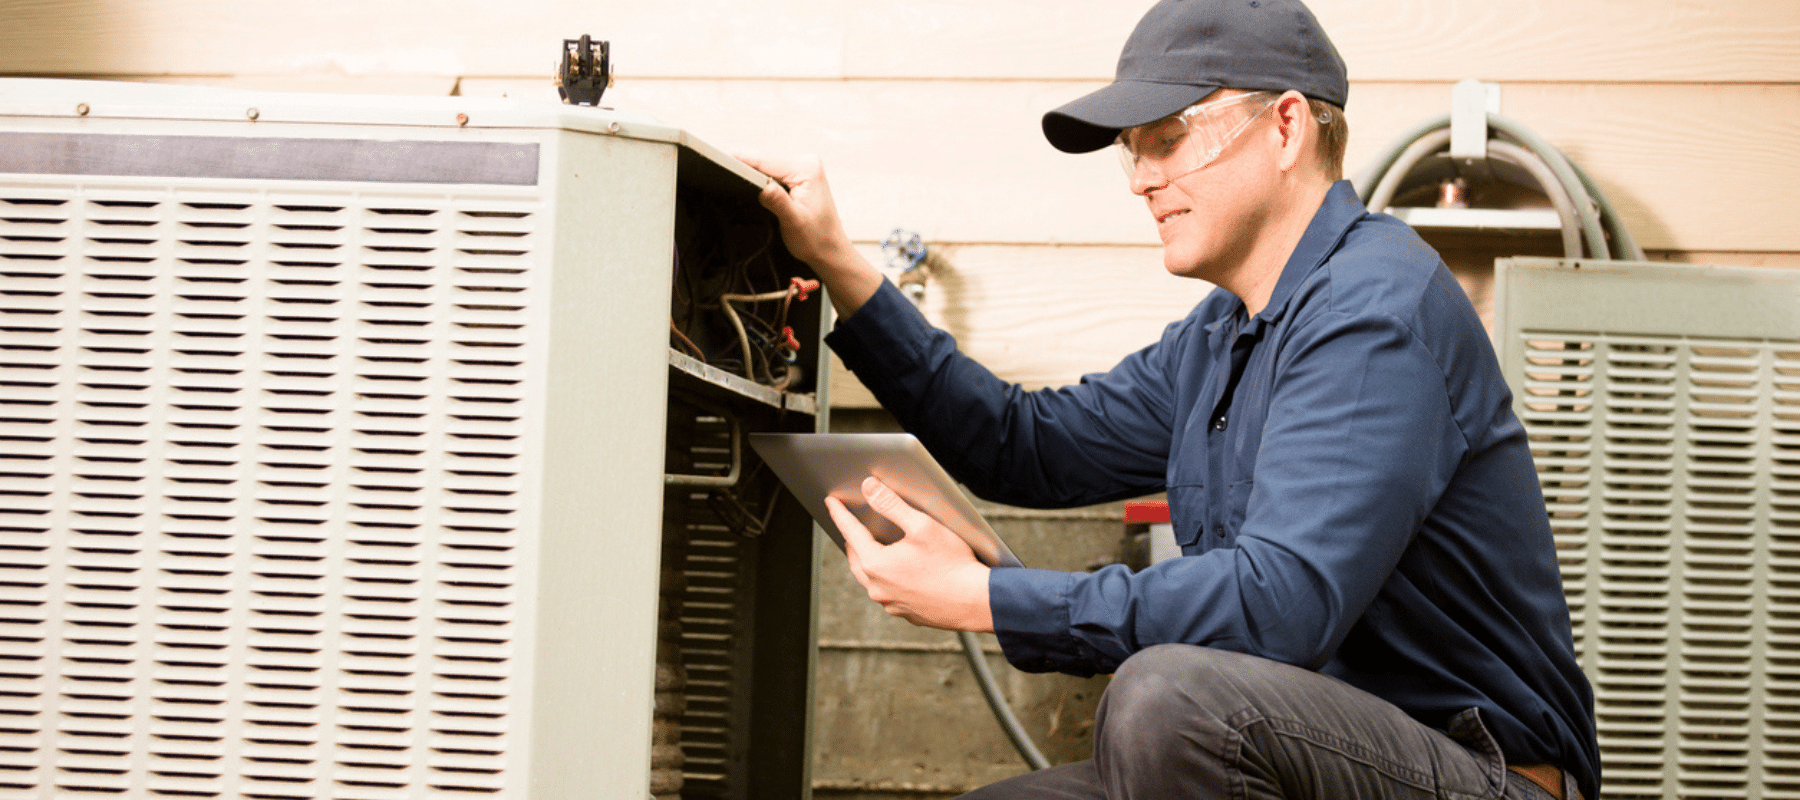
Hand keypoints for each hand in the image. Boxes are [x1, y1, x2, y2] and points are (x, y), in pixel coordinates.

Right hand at [733, 152, 881, 317]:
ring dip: (753, 177)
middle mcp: (807, 163)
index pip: (765, 160)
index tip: (718, 161)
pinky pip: (773, 173)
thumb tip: (759, 184)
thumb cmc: (817, 239)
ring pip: (766, 166)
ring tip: (739, 187)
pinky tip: (756, 191)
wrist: (830, 251)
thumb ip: (776, 200)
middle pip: (764, 161)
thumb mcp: (793, 221)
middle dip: (746, 171)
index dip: (740, 161)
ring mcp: (803, 168)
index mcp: (807, 169)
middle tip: (725, 180)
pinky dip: (762, 181)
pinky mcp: (798, 176)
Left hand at [827, 477, 993, 631]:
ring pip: (869, 578)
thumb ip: (891, 504)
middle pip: (855, 557)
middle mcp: (877, 587)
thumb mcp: (921, 525)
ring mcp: (890, 603)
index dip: (840, 513)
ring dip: (866, 560)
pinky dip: (885, 578)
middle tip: (849, 525)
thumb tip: (869, 488)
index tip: (831, 502)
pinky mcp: (906, 613)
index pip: (850, 531)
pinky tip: (896, 572)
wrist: (976, 602)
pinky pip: (887, 592)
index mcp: (876, 564)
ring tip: (869, 547)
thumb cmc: (952, 564)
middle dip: (851, 539)